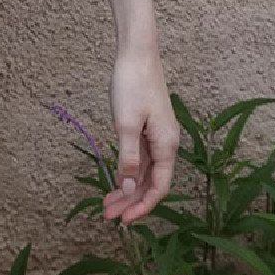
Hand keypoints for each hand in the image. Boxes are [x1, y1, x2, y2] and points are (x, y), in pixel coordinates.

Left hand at [103, 42, 179, 224]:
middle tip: (108, 216)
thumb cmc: (132, 84)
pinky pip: (142, 157)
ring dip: (128, 187)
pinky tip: (117, 178)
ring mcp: (157, 134)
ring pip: (145, 171)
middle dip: (131, 201)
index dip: (142, 207)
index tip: (123, 221)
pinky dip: (129, 170)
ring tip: (107, 202)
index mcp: (166, 145)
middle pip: (151, 182)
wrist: (137, 53)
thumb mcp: (126, 124)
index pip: (158, 187)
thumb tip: (130, 190)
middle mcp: (166, 143)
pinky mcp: (148, 126)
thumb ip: (129, 159)